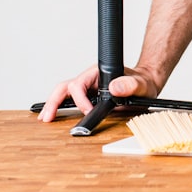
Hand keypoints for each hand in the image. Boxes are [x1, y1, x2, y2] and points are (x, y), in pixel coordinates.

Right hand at [36, 65, 159, 122]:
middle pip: (65, 87)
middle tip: (47, 117)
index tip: (89, 111)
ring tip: (45, 118)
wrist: (146, 84)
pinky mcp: (89, 95)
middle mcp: (90, 79)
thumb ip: (130, 85)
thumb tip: (114, 87)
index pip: (80, 84)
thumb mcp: (141, 84)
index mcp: (98, 73)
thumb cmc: (143, 83)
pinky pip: (70, 99)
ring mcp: (88, 87)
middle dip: (54, 101)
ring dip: (53, 104)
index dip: (81, 100)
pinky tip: (54, 115)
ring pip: (64, 92)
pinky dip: (60, 106)